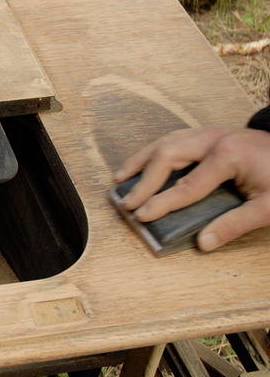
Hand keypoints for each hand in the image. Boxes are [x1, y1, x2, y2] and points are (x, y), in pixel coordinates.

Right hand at [115, 125, 269, 250]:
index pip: (187, 184)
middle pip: (168, 154)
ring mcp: (212, 132)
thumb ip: (235, 224)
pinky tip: (144, 163)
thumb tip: (204, 243)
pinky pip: (175, 139)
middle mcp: (215, 138)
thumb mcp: (269, 207)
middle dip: (144, 180)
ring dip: (142, 160)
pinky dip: (155, 152)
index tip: (141, 216)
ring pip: (167, 142)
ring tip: (120, 178)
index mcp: (229, 154)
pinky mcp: (211, 134)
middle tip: (128, 203)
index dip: (162, 203)